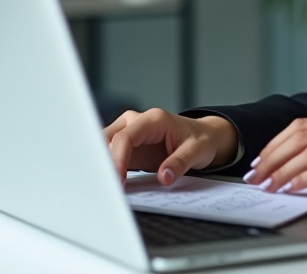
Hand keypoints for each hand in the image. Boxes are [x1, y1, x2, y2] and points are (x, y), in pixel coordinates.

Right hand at [103, 108, 238, 184]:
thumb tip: (164, 177)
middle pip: (109, 140)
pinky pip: (110, 155)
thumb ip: (180, 163)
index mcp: (153, 120)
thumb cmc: (199, 139)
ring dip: (103, 165)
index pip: (126, 137)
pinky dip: (108, 168)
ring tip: (105, 187)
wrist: (202, 136)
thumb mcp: (197, 151)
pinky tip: (109, 183)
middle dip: (104, 162)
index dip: (118, 159)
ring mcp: (129, 132)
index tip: (119, 181)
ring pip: (105, 146)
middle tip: (106, 186)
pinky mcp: (127, 145)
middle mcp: (136, 122)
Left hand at [241, 115, 306, 213]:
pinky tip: (293, 187)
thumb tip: (298, 167)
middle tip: (255, 175)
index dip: (275, 143)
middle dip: (272, 156)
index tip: (259, 162)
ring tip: (269, 185)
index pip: (302, 126)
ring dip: (283, 169)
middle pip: (301, 135)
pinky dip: (304, 177)